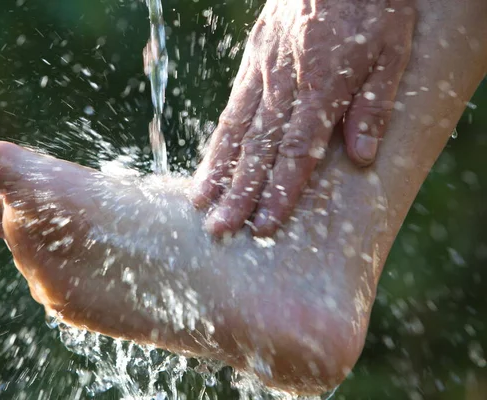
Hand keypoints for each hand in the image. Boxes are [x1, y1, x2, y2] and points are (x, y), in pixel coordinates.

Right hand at [191, 0, 415, 236]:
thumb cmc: (372, 6)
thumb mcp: (392, 52)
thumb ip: (373, 105)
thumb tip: (361, 158)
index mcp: (322, 87)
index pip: (297, 152)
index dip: (279, 191)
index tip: (264, 225)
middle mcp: (285, 84)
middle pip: (258, 148)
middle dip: (238, 192)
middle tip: (219, 228)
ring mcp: (263, 71)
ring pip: (236, 129)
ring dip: (218, 169)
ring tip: (200, 202)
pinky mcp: (252, 60)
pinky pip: (232, 106)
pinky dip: (218, 139)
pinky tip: (209, 161)